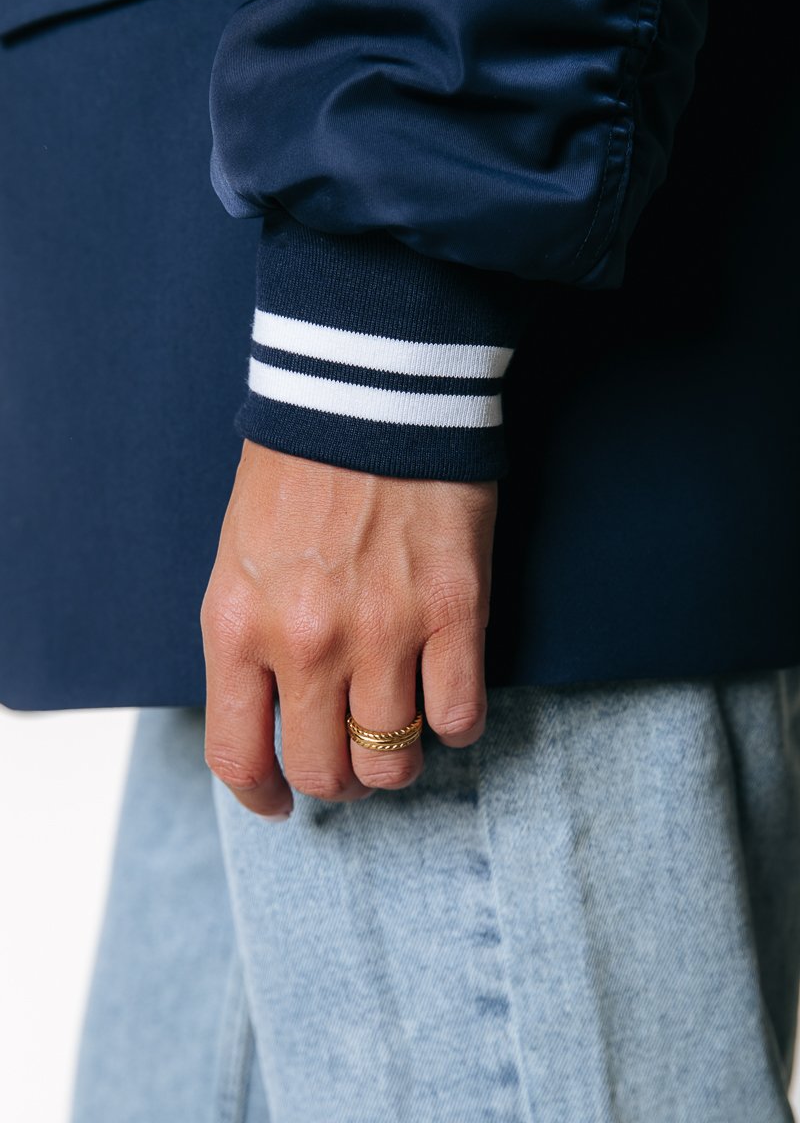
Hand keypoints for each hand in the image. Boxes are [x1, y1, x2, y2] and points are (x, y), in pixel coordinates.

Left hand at [200, 440, 496, 817]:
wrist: (366, 395)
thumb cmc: (297, 474)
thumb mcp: (239, 561)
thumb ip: (249, 643)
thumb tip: (276, 713)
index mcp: (238, 626)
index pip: (238, 754)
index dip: (261, 796)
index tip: (280, 803)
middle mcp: (306, 643)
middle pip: (327, 772)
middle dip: (340, 780)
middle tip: (353, 757)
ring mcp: (383, 631)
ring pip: (394, 760)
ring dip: (398, 758)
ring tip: (402, 727)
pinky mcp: (453, 611)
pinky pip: (459, 717)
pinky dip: (454, 722)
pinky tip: (446, 694)